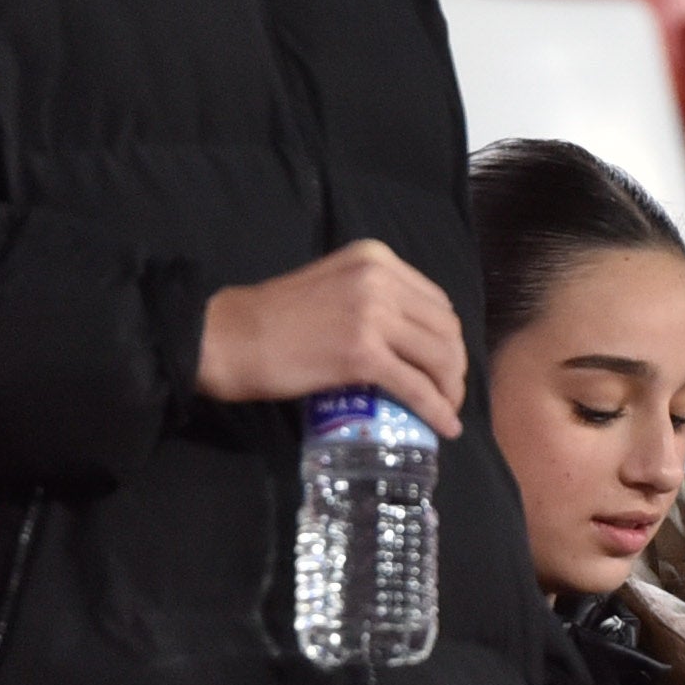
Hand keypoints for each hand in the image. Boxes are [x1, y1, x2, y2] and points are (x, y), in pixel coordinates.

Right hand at [198, 241, 465, 435]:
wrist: (231, 337)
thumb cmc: (273, 317)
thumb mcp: (333, 285)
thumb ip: (372, 297)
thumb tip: (409, 336)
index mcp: (376, 258)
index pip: (435, 301)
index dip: (447, 337)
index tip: (442, 364)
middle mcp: (380, 279)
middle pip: (444, 328)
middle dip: (453, 365)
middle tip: (446, 392)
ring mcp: (373, 314)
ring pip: (438, 356)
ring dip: (449, 388)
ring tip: (445, 410)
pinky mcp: (363, 353)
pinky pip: (416, 386)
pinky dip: (436, 409)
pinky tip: (445, 425)